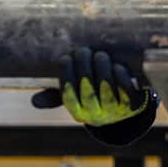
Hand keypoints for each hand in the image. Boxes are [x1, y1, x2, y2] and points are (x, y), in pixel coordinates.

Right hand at [31, 47, 154, 125]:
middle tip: (82, 50)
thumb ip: (56, 97)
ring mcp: (115, 111)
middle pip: (87, 91)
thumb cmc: (95, 97)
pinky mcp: (133, 105)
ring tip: (99, 54)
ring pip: (107, 89)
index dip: (66, 76)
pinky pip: (126, 90)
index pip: (68, 96)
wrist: (127, 110)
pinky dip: (121, 76)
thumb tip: (34, 102)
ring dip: (102, 69)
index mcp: (79, 113)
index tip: (65, 58)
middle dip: (83, 67)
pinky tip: (117, 66)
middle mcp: (96, 115)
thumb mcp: (77, 98)